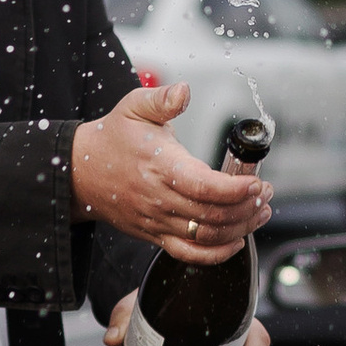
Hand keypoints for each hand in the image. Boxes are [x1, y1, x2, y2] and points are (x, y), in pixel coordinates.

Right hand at [71, 78, 273, 260]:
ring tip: (260, 211)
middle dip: (246, 207)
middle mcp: (159, 198)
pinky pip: (188, 254)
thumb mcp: (133, 107)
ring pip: (205, 236)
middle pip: (211, 215)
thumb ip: (161, 99)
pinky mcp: (155, 235)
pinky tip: (236, 239)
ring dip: (240, 227)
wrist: (80, 174)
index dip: (234, 189)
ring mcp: (157, 221)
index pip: (202, 186)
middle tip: (265, 192)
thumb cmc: (112, 139)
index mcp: (159, 165)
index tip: (255, 181)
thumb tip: (184, 91)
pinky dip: (216, 253)